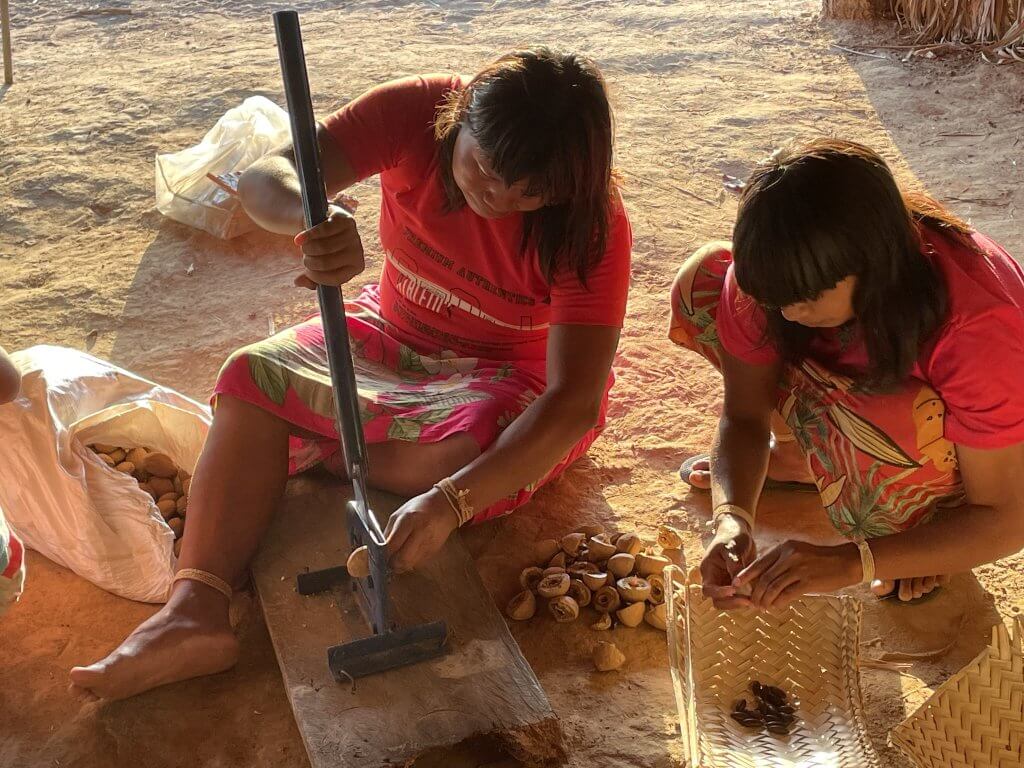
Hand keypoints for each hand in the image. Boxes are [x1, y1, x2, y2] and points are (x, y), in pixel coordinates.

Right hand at [293, 204, 364, 288]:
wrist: (328, 222)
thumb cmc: (326, 250)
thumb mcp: (321, 266)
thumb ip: (311, 278)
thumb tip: (299, 282)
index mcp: (356, 267)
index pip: (335, 278)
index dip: (316, 277)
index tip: (306, 271)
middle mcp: (358, 252)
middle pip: (326, 263)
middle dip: (309, 262)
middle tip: (305, 257)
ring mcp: (353, 235)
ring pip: (323, 247)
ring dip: (307, 249)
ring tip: (304, 247)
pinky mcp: (344, 220)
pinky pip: (323, 230)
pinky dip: (308, 236)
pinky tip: (298, 240)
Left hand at [384, 489, 459, 572]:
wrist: (445, 507)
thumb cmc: (420, 507)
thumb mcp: (399, 514)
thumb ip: (388, 532)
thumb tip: (379, 549)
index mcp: (408, 521)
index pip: (391, 546)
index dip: (383, 554)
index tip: (379, 555)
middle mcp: (420, 534)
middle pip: (401, 560)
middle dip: (392, 564)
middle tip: (388, 560)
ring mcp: (428, 544)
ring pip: (409, 565)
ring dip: (401, 564)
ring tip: (398, 556)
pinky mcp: (434, 551)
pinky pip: (418, 564)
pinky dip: (411, 562)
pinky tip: (410, 552)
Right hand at [700, 514, 756, 609]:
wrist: (738, 531)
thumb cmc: (732, 536)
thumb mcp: (731, 548)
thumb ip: (733, 565)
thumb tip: (737, 584)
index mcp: (708, 570)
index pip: (708, 589)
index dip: (719, 593)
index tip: (734, 590)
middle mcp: (715, 579)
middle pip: (717, 601)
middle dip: (731, 603)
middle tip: (748, 601)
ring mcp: (725, 583)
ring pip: (728, 602)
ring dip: (740, 604)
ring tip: (755, 600)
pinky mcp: (736, 584)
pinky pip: (739, 597)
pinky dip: (747, 599)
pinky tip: (758, 596)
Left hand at [735, 540, 861, 610]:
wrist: (846, 562)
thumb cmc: (820, 560)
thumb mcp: (798, 554)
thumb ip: (781, 563)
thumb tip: (762, 579)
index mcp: (785, 548)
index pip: (760, 563)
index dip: (746, 575)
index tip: (736, 584)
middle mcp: (790, 556)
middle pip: (764, 578)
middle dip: (755, 593)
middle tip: (752, 603)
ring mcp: (799, 568)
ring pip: (774, 588)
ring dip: (765, 600)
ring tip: (762, 607)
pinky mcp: (809, 581)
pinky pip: (787, 595)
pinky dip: (779, 602)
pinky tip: (775, 607)